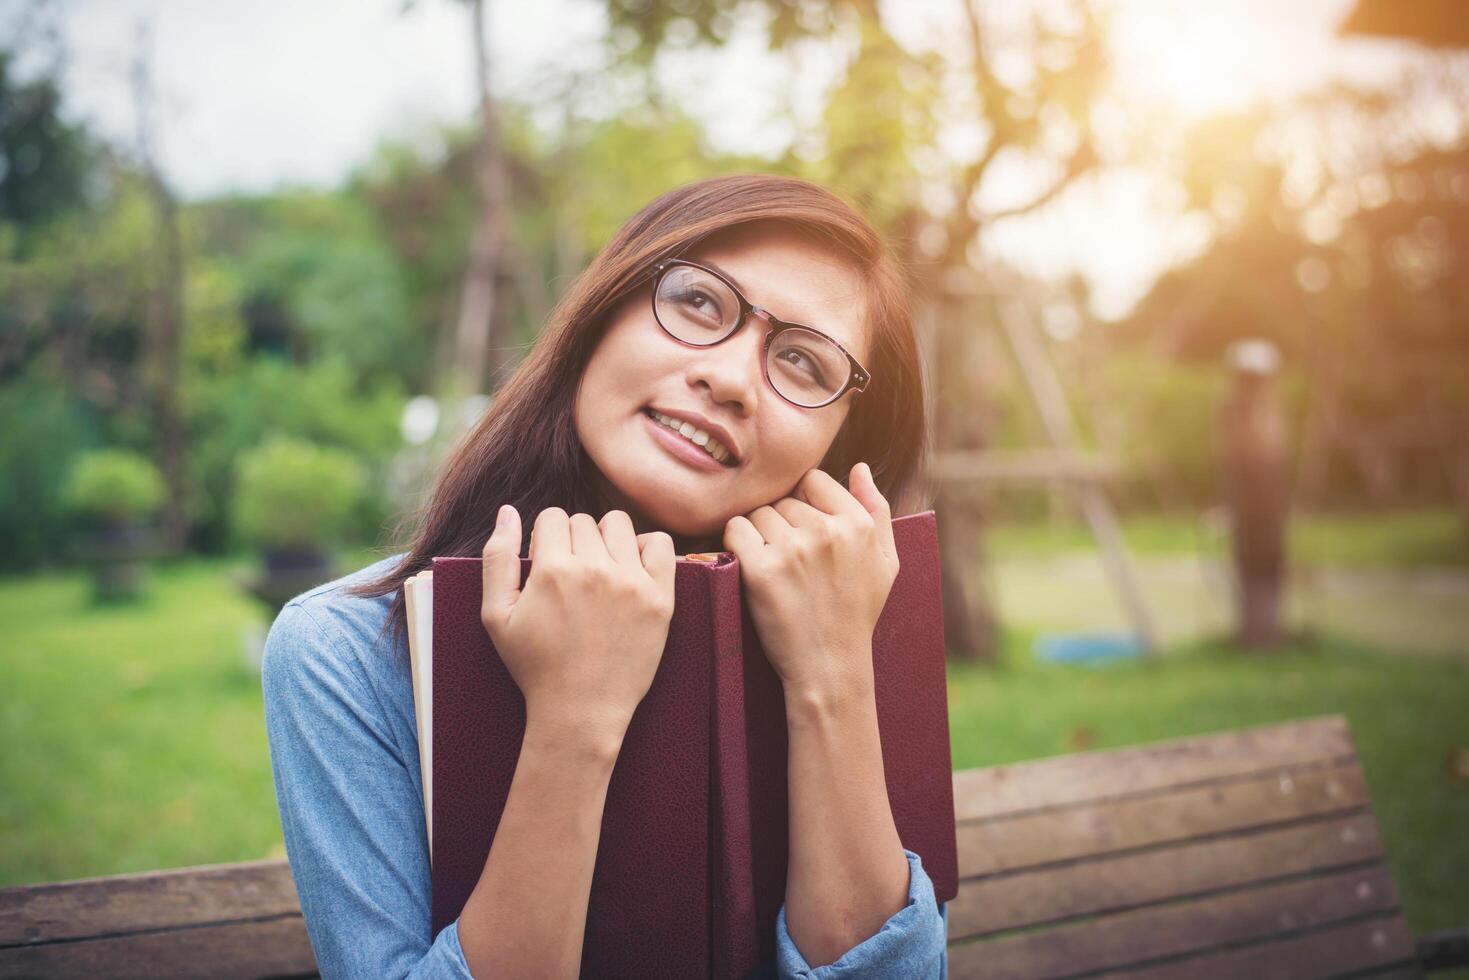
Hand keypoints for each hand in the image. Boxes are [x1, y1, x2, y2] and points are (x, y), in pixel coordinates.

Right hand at [480, 505, 676, 750]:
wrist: (581, 711)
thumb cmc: (535, 666)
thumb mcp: (496, 615)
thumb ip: (497, 557)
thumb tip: (508, 510)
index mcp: (552, 570)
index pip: (552, 516)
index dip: (545, 538)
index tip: (548, 565)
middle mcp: (594, 569)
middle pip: (583, 521)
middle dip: (573, 541)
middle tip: (572, 578)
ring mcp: (631, 583)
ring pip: (619, 524)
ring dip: (606, 539)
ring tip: (600, 570)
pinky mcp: (660, 598)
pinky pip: (661, 544)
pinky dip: (646, 548)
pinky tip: (631, 570)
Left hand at [723, 462, 898, 701]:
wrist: (830, 665)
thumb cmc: (857, 612)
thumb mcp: (885, 562)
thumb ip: (877, 509)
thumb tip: (859, 467)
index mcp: (858, 524)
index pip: (814, 480)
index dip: (805, 504)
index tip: (805, 533)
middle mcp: (827, 532)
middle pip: (783, 499)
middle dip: (783, 523)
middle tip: (792, 560)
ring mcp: (793, 550)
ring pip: (758, 514)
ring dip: (759, 535)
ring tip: (775, 567)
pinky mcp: (761, 571)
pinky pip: (735, 530)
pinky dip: (736, 543)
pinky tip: (749, 563)